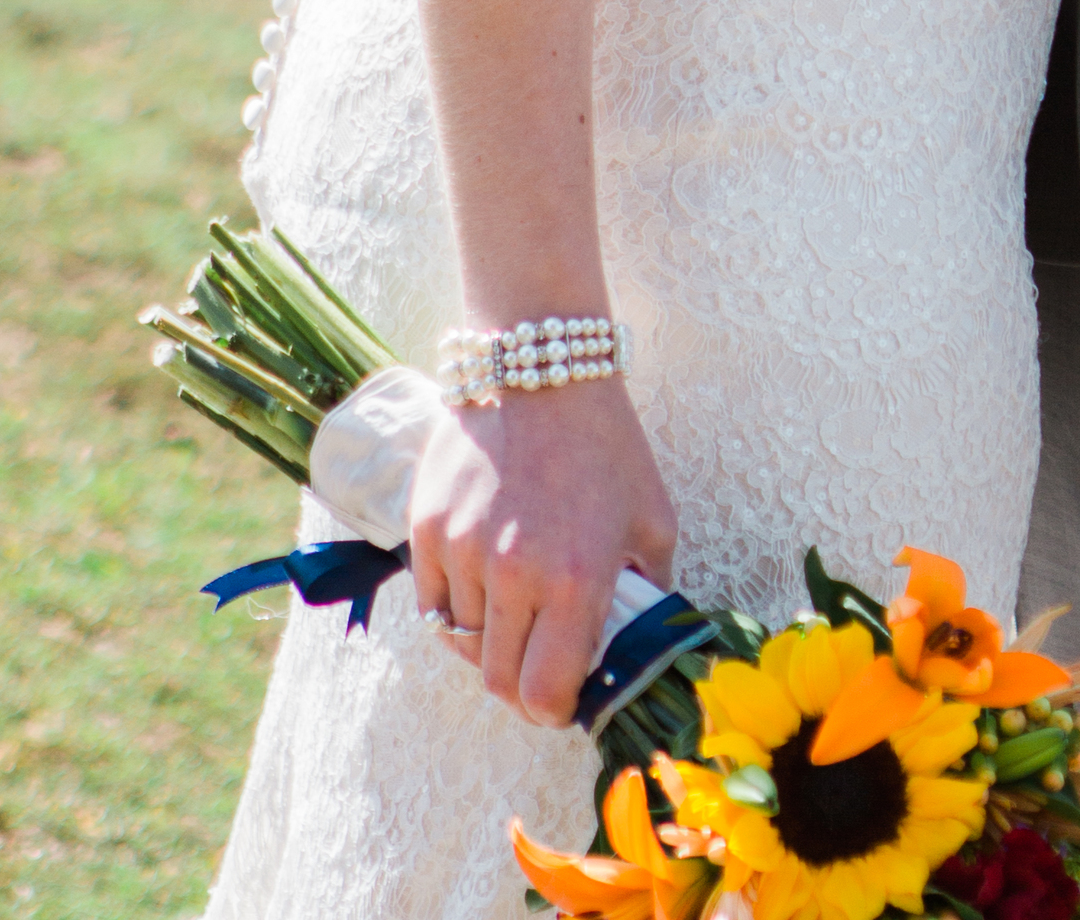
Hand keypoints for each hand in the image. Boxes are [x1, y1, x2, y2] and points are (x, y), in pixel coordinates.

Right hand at [408, 374, 677, 722]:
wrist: (541, 367)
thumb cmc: (607, 444)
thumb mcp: (654, 518)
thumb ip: (647, 593)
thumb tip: (634, 648)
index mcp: (576, 579)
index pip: (543, 695)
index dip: (552, 711)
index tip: (561, 698)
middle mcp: (513, 573)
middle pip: (497, 680)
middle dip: (520, 685)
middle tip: (538, 661)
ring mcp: (462, 551)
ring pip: (461, 642)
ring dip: (488, 638)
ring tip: (515, 602)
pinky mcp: (426, 527)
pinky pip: (431, 603)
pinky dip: (454, 607)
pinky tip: (482, 580)